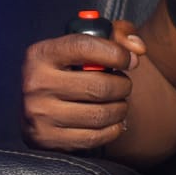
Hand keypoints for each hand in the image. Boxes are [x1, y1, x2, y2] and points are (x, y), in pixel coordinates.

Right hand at [21, 19, 146, 150]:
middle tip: (123, 85)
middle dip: (122, 86)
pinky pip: (94, 137)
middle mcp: (36, 83)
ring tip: (118, 102)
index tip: (130, 60)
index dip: (116, 53)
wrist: (37, 106)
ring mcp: (40, 114)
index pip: (85, 47)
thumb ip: (117, 35)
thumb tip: (138, 49)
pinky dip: (113, 129)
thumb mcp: (86, 44)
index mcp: (42, 54)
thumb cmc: (70, 70)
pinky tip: (112, 121)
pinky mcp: (47, 139)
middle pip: (99, 86)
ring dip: (120, 108)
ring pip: (100, 114)